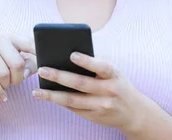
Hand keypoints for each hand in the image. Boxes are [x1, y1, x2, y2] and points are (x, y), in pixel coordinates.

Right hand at [0, 33, 36, 100]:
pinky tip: (3, 96)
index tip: (45, 62)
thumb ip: (29, 65)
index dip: (38, 53)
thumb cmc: (1, 68)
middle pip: (17, 63)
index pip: (28, 44)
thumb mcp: (17, 65)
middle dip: (19, 78)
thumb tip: (26, 72)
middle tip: (16, 82)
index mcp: (11, 37)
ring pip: (3, 73)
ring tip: (6, 85)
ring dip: (7, 85)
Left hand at [32, 52, 147, 133]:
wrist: (134, 112)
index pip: (101, 66)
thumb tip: (70, 55)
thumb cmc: (119, 85)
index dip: (87, 61)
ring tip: (37, 91)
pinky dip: (59, 102)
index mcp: (114, 75)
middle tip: (42, 70)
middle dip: (59, 76)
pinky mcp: (94, 116)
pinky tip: (47, 97)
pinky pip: (73, 109)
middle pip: (81, 84)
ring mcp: (101, 105)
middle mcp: (108, 90)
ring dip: (53, 95)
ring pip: (73, 100)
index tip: (72, 54)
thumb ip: (97, 63)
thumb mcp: (115, 71)